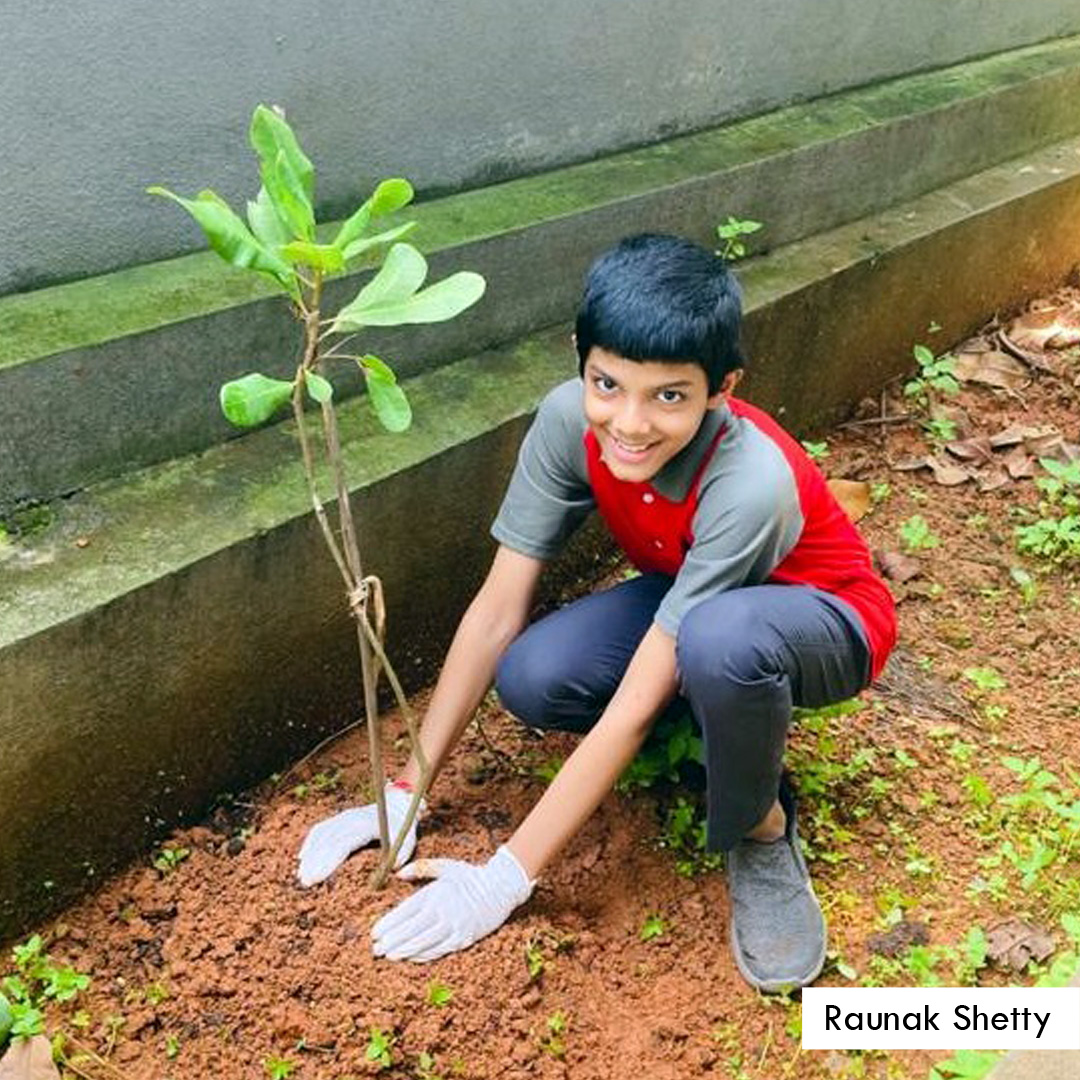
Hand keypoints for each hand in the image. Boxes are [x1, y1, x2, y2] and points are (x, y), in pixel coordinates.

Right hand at [297, 783, 422, 886]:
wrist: (398, 805)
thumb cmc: (402, 829)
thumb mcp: (407, 842)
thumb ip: (402, 857)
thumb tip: (395, 872)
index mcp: (367, 826)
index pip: (343, 844)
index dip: (329, 861)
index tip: (317, 877)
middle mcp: (352, 819)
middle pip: (328, 840)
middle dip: (315, 861)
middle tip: (305, 882)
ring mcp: (345, 816)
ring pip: (322, 834)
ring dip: (310, 853)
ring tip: (301, 875)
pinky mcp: (340, 817)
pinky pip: (322, 828)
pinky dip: (311, 841)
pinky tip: (303, 857)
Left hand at [371, 846, 533, 961]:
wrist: (501, 887)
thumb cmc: (470, 875)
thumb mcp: (445, 866)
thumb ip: (420, 868)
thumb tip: (398, 874)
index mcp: (436, 893)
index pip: (406, 912)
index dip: (388, 924)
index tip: (374, 933)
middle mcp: (443, 910)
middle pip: (411, 930)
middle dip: (391, 941)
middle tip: (376, 950)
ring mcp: (454, 926)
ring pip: (424, 943)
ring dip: (404, 951)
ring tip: (389, 956)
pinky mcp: (464, 938)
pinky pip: (439, 950)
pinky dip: (424, 955)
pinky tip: (412, 958)